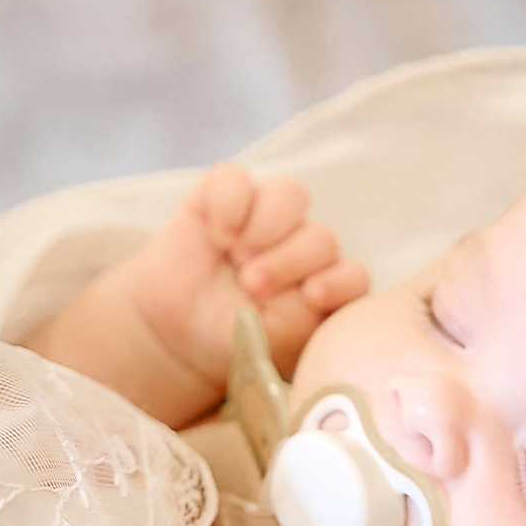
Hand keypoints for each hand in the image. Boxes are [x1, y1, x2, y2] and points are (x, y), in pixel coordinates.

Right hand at [32, 165, 367, 426]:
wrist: (172, 338)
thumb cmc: (229, 345)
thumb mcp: (269, 346)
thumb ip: (300, 321)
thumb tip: (312, 292)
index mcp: (322, 289)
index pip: (353, 275)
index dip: (338, 280)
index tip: (310, 296)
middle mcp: (302, 250)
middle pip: (321, 236)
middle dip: (289, 260)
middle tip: (252, 286)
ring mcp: (264, 220)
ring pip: (289, 196)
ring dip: (267, 225)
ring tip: (236, 255)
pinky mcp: (224, 198)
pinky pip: (235, 179)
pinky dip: (229, 201)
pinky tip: (216, 233)